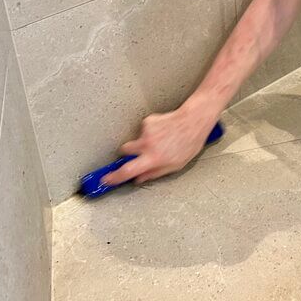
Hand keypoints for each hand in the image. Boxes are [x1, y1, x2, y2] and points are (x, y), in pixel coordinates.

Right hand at [101, 103, 216, 186]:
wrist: (194, 120)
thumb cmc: (189, 143)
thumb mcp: (176, 165)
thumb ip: (155, 173)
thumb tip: (140, 179)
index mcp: (153, 159)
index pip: (127, 171)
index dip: (114, 177)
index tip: (105, 180)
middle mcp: (147, 145)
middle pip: (124, 150)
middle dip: (129, 153)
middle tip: (142, 153)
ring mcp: (146, 131)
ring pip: (136, 139)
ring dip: (144, 141)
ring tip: (162, 141)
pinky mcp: (148, 121)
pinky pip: (145, 129)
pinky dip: (152, 131)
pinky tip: (164, 131)